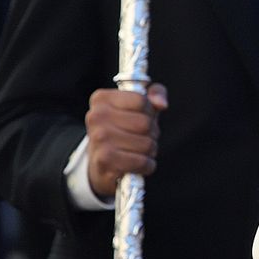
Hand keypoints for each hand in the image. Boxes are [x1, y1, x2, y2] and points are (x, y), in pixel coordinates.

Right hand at [85, 84, 167, 199]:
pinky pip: (142, 162)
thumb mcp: (140, 105)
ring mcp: (99, 138)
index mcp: (102, 98)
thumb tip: (162, 104)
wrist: (100, 163)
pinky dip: (147, 165)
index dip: (149, 111)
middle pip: (145, 123)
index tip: (141, 117)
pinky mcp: (105, 160)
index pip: (142, 101)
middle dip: (152, 132)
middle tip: (141, 137)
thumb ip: (155, 92)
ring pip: (146, 144)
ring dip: (150, 150)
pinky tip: (138, 164)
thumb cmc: (124, 128)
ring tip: (138, 150)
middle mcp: (96, 116)